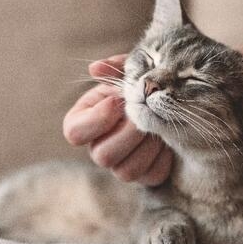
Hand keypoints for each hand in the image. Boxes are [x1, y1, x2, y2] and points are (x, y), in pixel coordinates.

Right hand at [63, 54, 172, 185]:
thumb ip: (114, 69)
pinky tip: (167, 140)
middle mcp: (98, 148)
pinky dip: (163, 157)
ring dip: (146, 145)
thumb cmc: (139, 86)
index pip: (74, 133)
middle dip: (128, 133)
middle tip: (144, 114)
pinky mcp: (145, 175)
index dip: (97, 119)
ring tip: (158, 125)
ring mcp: (120, 165)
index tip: (117, 101)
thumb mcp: (128, 73)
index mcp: (84, 123)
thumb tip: (95, 68)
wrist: (166, 104)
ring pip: (126, 171)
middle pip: (101, 156)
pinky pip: (151, 175)